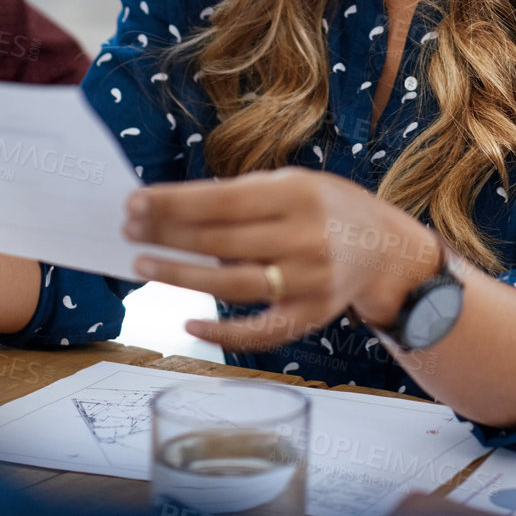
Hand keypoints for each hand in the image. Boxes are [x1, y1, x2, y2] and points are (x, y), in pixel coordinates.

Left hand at [122, 167, 441, 350]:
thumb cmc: (328, 208)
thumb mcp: (295, 183)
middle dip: (168, 234)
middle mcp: (306, 237)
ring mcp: (310, 280)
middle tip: (128, 232)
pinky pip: (259, 331)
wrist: (386, 249)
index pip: (221, 200)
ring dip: (181, 276)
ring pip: (231, 284)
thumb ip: (244, 194)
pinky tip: (188, 323)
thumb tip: (175, 208)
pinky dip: (221, 332)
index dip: (174, 203)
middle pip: (221, 240)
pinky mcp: (311, 315)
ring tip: (143, 265)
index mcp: (298, 195)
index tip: (134, 202)